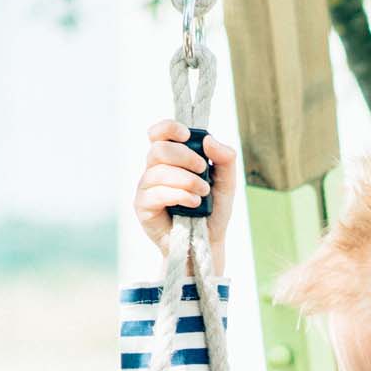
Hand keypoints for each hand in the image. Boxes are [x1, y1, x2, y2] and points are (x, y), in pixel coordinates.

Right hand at [134, 120, 237, 276]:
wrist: (207, 242)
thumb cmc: (213, 210)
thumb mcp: (227, 181)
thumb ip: (225, 158)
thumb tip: (208, 139)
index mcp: (171, 159)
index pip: (158, 133)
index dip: (169, 128)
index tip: (187, 136)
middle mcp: (154, 171)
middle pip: (158, 149)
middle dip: (184, 156)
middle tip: (203, 170)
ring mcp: (146, 189)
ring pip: (158, 171)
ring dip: (185, 180)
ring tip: (202, 193)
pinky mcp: (143, 207)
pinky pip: (156, 193)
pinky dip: (178, 195)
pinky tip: (193, 203)